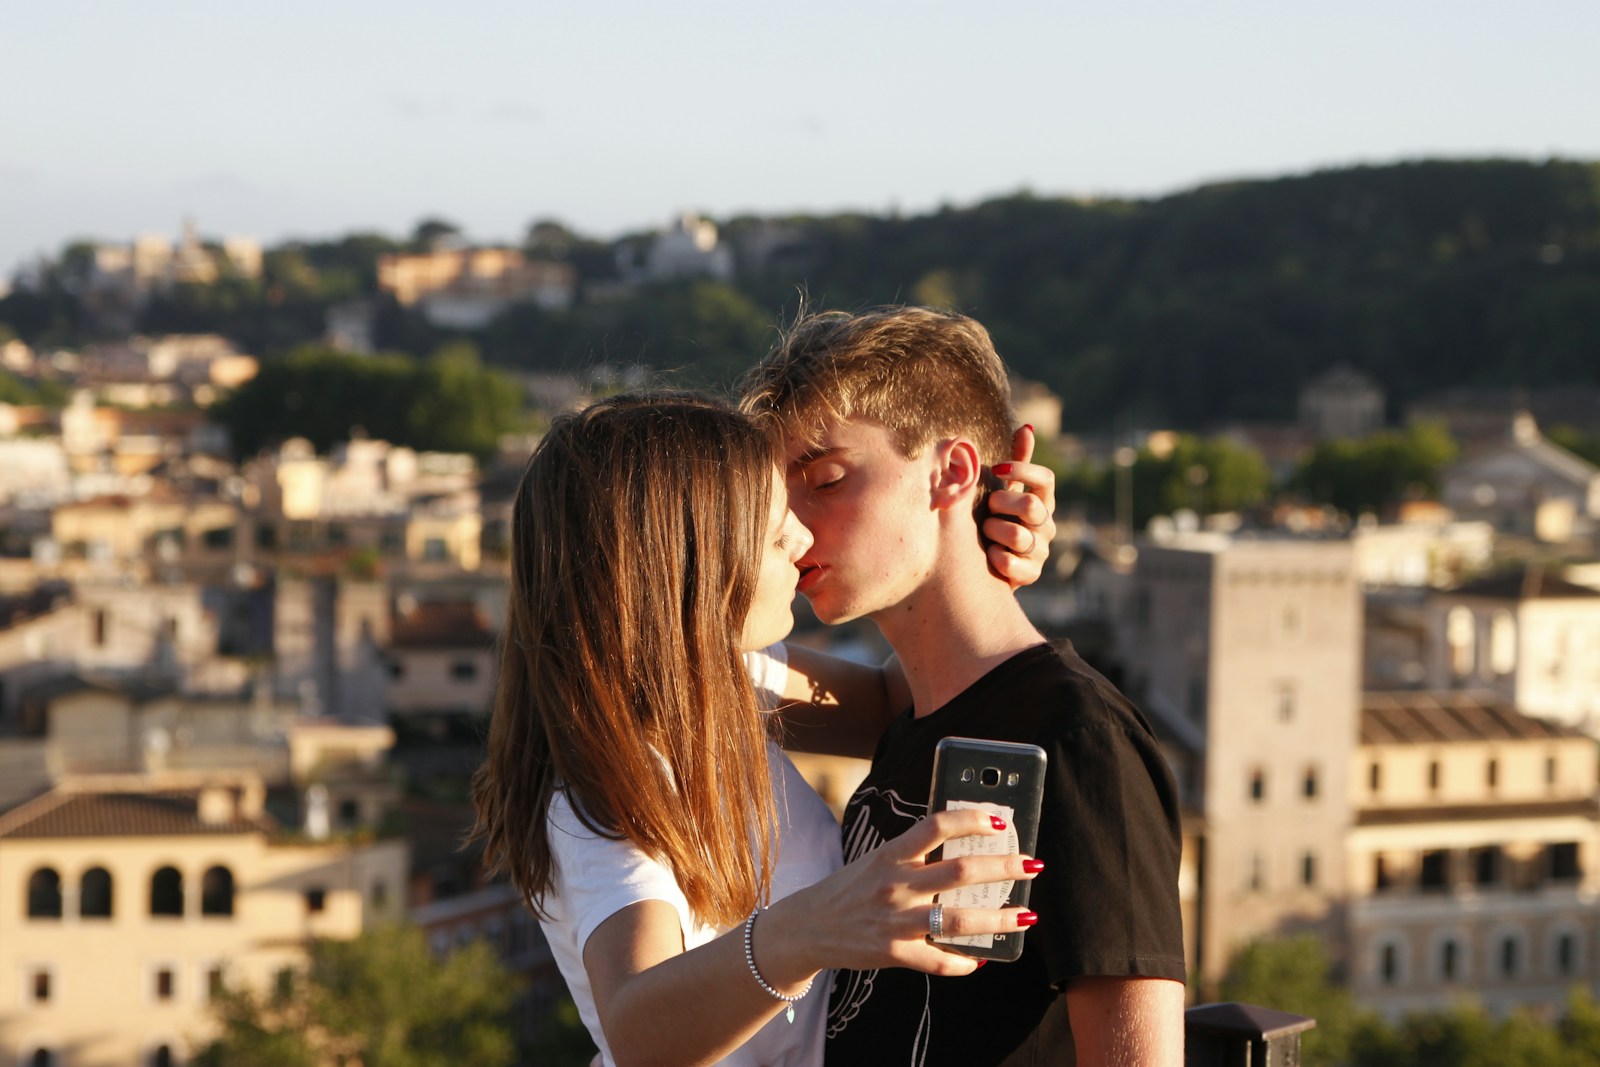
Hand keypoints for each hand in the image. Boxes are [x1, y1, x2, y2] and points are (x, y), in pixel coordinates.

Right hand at [763, 808, 1041, 979]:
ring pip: (958, 920)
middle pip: (959, 872)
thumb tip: (963, 843)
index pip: (936, 826)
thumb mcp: (876, 860)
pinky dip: (963, 962)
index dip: (970, 819)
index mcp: (891, 854)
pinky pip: (938, 961)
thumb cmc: (851, 888)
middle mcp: (895, 884)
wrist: (808, 927)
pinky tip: (980, 958)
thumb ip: (912, 853)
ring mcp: (895, 921)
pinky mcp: (893, 953)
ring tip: (1027, 915)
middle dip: (1003, 867)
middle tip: (1031, 865)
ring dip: (999, 919)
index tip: (999, 818)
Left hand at [983, 424, 1057, 588]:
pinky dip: (994, 557)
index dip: (1023, 471)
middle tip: (987, 507)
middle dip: (1002, 504)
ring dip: (993, 531)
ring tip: (984, 533)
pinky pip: (1009, 562)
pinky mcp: (1030, 573)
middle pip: (1031, 506)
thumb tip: (1028, 427)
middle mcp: (1046, 525)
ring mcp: (1040, 550)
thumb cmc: (994, 518)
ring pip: (1018, 535)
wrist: (982, 564)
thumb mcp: (1002, 490)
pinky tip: (988, 554)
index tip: (998, 469)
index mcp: (1042, 500)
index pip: (1046, 479)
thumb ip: (1016, 462)